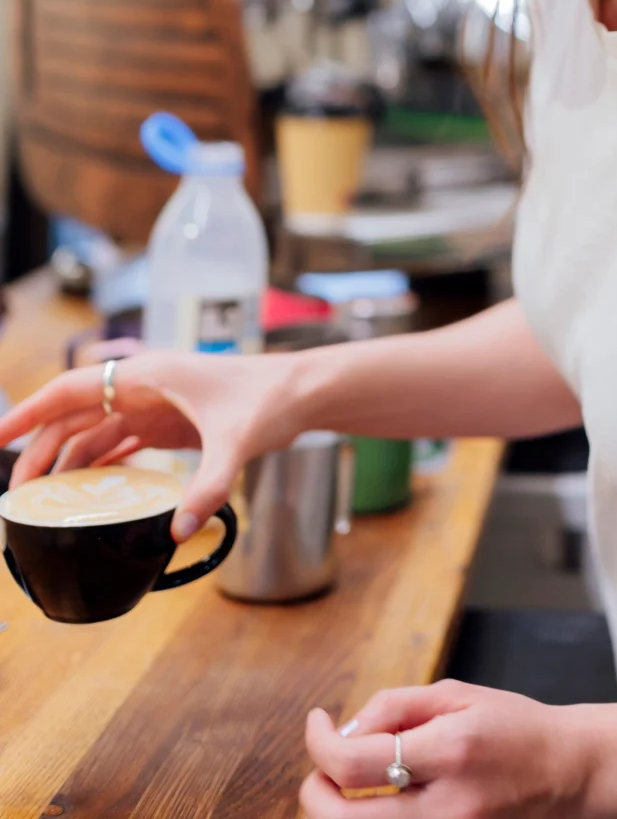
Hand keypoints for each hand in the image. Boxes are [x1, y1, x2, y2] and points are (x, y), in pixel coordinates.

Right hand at [0, 347, 303, 540]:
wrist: (301, 391)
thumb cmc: (270, 400)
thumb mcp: (237, 441)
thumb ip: (209, 484)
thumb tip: (179, 527)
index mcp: (148, 375)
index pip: (72, 390)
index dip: (29, 412)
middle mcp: (144, 385)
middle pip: (75, 414)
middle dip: (41, 449)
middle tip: (16, 492)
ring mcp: (156, 403)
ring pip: (95, 429)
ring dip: (67, 459)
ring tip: (41, 496)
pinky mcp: (170, 421)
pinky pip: (120, 440)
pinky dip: (98, 461)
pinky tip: (85, 487)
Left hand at [300, 680, 594, 818]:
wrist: (564, 771)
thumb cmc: (512, 726)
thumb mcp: (457, 695)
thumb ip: (395, 707)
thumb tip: (343, 732)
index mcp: (449, 749)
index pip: (354, 762)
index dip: (319, 742)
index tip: (318, 721)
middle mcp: (447, 805)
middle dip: (315, 789)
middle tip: (321, 764)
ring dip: (337, 810)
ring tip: (347, 782)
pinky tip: (375, 800)